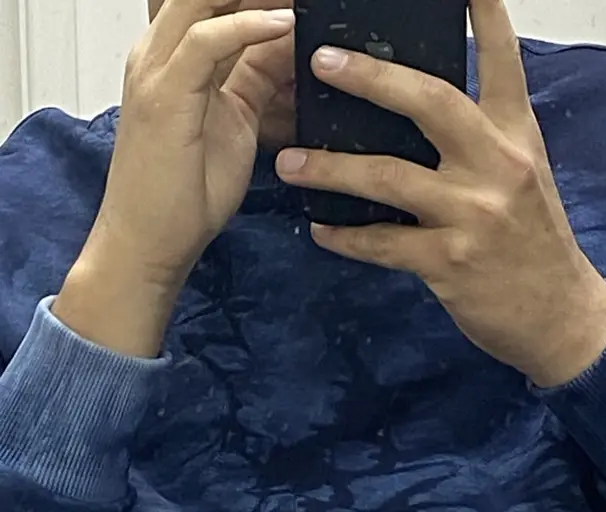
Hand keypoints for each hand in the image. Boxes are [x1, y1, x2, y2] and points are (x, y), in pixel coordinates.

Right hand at [55, 0, 294, 355]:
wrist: (150, 241)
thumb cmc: (186, 194)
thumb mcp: (237, 119)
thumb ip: (257, 78)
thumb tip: (287, 46)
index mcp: (173, 58)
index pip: (214, 1)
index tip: (302, 2)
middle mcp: (158, 55)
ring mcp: (156, 71)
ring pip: (202, 1)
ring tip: (301, 1)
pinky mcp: (164, 95)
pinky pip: (206, 42)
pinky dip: (247, 28)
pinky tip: (284, 24)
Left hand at [276, 0, 605, 386]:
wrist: (560, 314)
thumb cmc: (536, 243)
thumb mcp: (524, 178)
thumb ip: (485, 141)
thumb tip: (424, 112)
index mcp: (516, 137)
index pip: (501, 60)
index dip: (481, 13)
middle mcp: (498, 166)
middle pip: (431, 103)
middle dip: (371, 77)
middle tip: (321, 60)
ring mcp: (473, 215)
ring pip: (389, 178)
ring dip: (331, 169)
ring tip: (289, 163)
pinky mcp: (450, 263)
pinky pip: (383, 244)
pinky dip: (346, 237)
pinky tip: (320, 230)